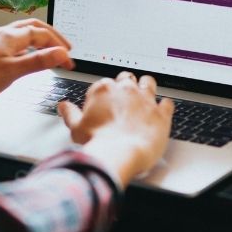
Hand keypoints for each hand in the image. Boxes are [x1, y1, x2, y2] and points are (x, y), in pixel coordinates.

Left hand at [0, 19, 73, 105]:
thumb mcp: (12, 72)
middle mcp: (3, 34)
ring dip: (40, 40)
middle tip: (65, 48)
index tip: (69, 60)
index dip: (59, 45)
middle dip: (52, 36)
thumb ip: (38, 61)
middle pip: (34, 27)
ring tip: (50, 51)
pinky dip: (27, 47)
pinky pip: (14, 42)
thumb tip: (60, 54)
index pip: (43, 34)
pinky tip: (26, 58)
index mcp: (11, 36)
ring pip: (23, 33)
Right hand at [58, 72, 173, 186]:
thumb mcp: (76, 128)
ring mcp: (145, 99)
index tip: (106, 102)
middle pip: (127, 78)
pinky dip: (165, 106)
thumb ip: (70, 113)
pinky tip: (162, 110)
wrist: (120, 154)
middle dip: (126, 85)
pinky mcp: (161, 113)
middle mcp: (126, 90)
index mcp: (103, 90)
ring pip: (148, 82)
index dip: (106, 93)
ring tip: (145, 94)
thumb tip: (63, 106)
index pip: (105, 84)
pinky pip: (167, 102)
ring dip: (147, 86)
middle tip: (125, 97)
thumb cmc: (98, 142)